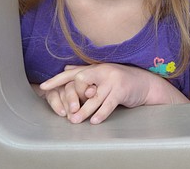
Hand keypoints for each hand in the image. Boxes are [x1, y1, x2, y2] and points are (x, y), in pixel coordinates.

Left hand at [39, 63, 188, 123]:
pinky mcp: (122, 90)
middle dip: (72, 97)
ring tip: (75, 121)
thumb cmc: (122, 80)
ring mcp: (113, 80)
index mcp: (96, 68)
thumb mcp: (103, 74)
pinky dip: (101, 113)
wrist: (145, 83)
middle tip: (67, 112)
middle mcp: (103, 71)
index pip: (73, 72)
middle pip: (81, 81)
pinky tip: (95, 121)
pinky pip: (108, 103)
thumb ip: (85, 72)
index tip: (44, 87)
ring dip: (83, 111)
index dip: (57, 79)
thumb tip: (66, 69)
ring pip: (94, 97)